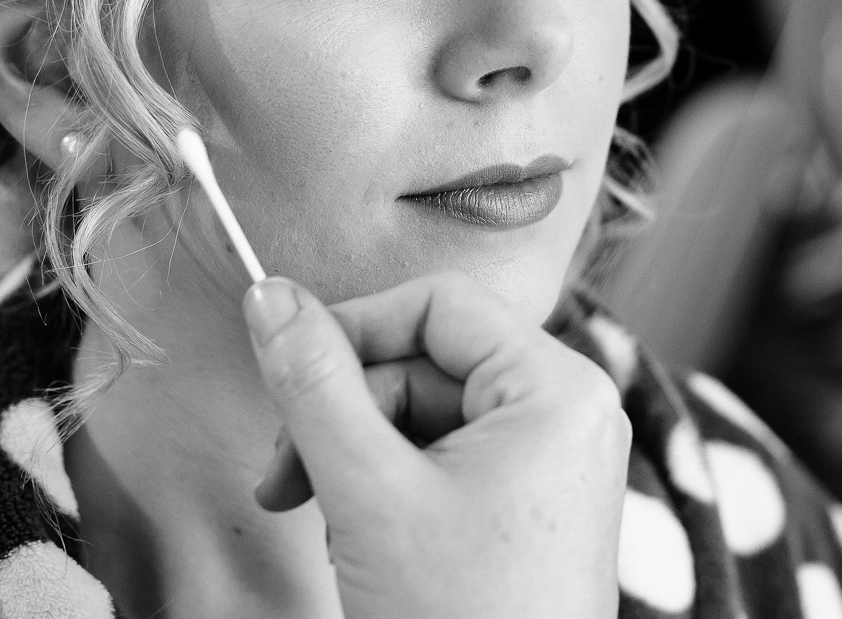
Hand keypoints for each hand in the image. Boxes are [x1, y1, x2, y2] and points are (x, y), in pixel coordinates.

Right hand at [243, 272, 629, 618]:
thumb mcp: (368, 491)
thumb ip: (314, 384)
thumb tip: (270, 295)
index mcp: (559, 388)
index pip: (439, 305)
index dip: (353, 329)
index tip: (283, 372)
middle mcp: (571, 413)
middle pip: (428, 362)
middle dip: (344, 415)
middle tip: (283, 481)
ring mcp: (555, 464)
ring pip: (428, 417)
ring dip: (357, 460)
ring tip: (320, 524)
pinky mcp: (532, 509)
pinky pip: (448, 463)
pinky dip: (390, 493)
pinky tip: (359, 546)